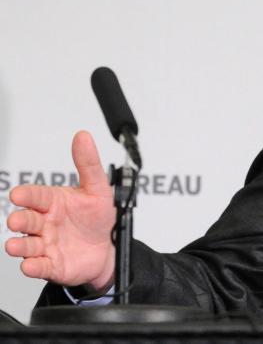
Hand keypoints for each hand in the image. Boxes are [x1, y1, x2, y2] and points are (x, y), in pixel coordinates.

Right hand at [4, 131, 115, 289]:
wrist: (108, 247)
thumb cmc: (97, 216)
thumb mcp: (98, 188)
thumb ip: (88, 163)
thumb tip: (83, 136)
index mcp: (53, 202)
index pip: (36, 196)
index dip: (26, 195)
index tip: (18, 194)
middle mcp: (45, 223)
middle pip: (27, 220)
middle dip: (19, 220)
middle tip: (16, 220)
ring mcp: (46, 244)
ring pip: (27, 245)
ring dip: (20, 246)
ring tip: (15, 245)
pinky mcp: (52, 264)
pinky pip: (40, 266)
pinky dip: (33, 266)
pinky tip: (30, 264)